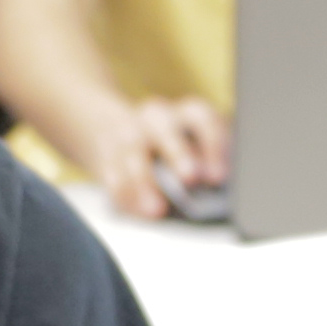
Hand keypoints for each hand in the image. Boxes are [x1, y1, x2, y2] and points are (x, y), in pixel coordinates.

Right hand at [95, 97, 230, 222]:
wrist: (119, 133)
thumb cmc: (177, 151)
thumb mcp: (201, 150)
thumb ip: (211, 169)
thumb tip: (219, 196)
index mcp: (187, 114)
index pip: (202, 119)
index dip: (212, 146)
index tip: (218, 177)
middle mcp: (156, 118)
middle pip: (164, 129)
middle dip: (177, 153)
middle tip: (190, 180)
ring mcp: (128, 135)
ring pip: (133, 152)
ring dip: (144, 182)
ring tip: (157, 210)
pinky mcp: (106, 157)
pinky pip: (112, 175)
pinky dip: (124, 194)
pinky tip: (136, 211)